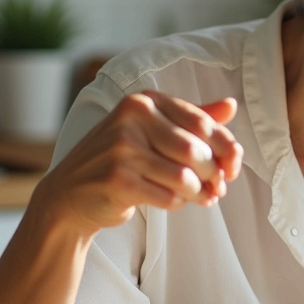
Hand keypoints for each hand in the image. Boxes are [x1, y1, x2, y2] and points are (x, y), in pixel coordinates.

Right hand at [36, 92, 243, 237]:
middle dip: (214, 174)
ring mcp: (122, 148)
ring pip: (184, 177)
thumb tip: (231, 105)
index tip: (233, 166)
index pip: (202, 123)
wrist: (70, 193)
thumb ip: (192, 118)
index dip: (226, 148)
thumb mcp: (153, 130)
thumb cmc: (121, 159)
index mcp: (145, 100)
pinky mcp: (118, 180)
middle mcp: (132, 117)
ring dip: (198, 192)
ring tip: (202, 197)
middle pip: (196, 150)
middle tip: (219, 188)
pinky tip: (174, 201)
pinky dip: (178, 203)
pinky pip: (167, 196)